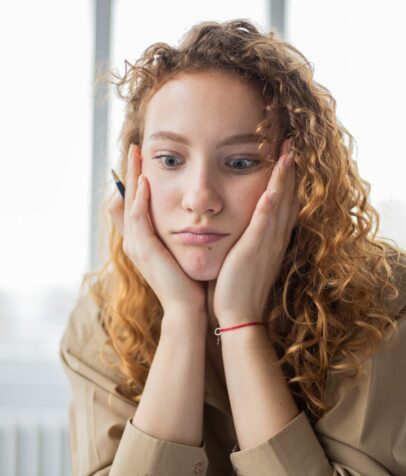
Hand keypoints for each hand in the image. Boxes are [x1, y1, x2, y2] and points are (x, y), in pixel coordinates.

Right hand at [108, 144, 206, 313]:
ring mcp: (136, 245)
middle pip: (126, 197)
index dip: (134, 180)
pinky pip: (138, 218)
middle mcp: (133, 239)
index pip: (133, 202)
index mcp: (141, 239)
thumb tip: (188, 215)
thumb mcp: (179, 251)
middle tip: (135, 146)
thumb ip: (177, 233)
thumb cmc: (187, 280)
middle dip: (130, 171)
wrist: (186, 307)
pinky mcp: (144, 250)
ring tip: (137, 153)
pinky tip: (145, 182)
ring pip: (129, 203)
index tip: (143, 158)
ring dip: (132, 177)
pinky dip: (140, 199)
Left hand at [212, 138, 298, 322]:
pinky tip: (273, 187)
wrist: (239, 315)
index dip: (286, 179)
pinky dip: (270, 205)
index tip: (287, 156)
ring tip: (288, 152)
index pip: (283, 203)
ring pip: (280, 205)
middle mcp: (275, 238)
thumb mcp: (247, 258)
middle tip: (293, 143)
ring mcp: (267, 244)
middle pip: (287, 198)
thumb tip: (242, 224)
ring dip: (284, 178)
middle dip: (290, 170)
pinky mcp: (254, 251)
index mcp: (272, 239)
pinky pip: (264, 224)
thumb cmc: (239, 287)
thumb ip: (249, 239)